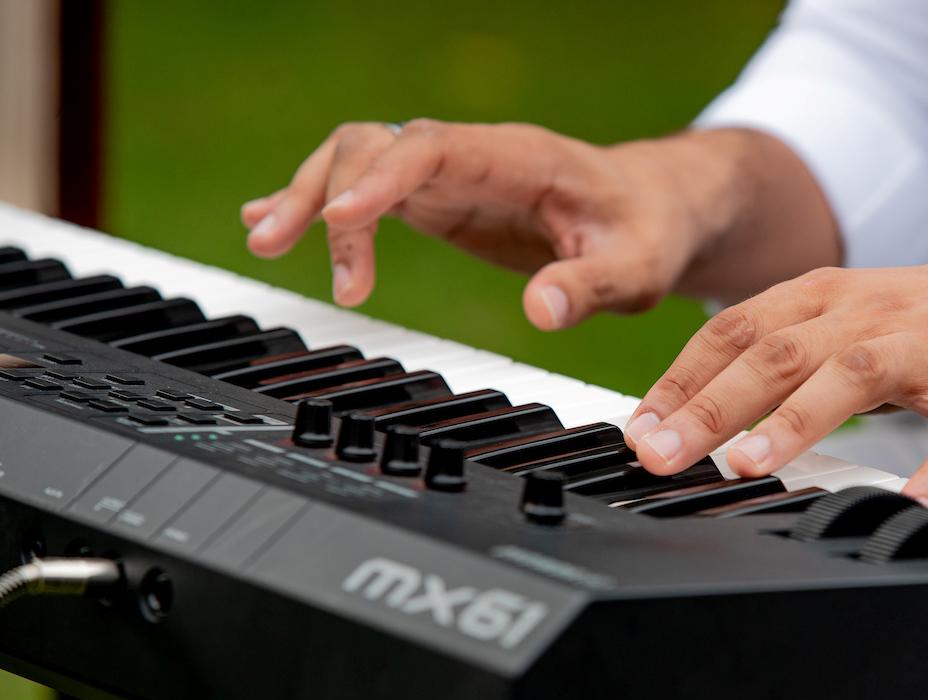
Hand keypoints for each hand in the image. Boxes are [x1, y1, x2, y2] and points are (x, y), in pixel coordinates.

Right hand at [242, 119, 720, 323]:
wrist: (650, 208)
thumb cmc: (646, 232)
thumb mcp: (636, 268)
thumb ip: (592, 287)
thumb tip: (539, 313)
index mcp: (518, 157)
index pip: (435, 149)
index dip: (382, 178)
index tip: (341, 220)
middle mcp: (472, 155)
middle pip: (376, 146)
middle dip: (323, 191)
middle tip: (278, 247)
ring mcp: (449, 175)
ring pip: (358, 159)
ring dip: (309, 196)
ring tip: (264, 240)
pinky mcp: (438, 200)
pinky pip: (367, 188)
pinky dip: (320, 203)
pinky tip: (276, 221)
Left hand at [624, 256, 927, 505]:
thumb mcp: (851, 319)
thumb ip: (783, 355)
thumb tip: (694, 411)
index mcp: (825, 297)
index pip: (733, 329)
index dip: (679, 379)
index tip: (637, 429)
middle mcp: (868, 313)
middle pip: (775, 352)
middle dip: (709, 406)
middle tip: (659, 454)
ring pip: (851, 375)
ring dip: (794, 422)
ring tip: (747, 465)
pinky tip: (910, 500)